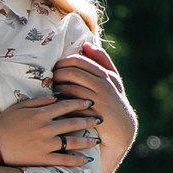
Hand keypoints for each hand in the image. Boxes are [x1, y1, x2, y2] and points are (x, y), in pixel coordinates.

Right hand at [0, 86, 103, 169]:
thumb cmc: (3, 123)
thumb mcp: (19, 106)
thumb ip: (39, 101)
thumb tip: (57, 97)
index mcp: (41, 113)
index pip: (66, 105)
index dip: (80, 103)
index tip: (91, 103)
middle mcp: (46, 128)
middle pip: (73, 123)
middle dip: (89, 120)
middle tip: (100, 119)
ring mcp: (45, 144)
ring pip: (72, 142)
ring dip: (87, 141)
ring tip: (97, 140)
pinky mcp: (42, 159)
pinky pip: (63, 160)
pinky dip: (76, 160)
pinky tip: (86, 160)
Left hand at [48, 45, 136, 161]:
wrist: (122, 128)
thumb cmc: (114, 100)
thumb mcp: (113, 79)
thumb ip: (101, 60)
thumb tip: (86, 44)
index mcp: (105, 74)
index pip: (78, 61)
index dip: (63, 62)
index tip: (56, 67)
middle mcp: (103, 86)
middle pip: (72, 73)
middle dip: (58, 74)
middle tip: (50, 78)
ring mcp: (98, 101)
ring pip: (70, 89)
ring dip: (58, 88)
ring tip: (52, 89)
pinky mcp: (92, 116)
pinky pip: (72, 106)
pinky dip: (62, 103)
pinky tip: (56, 103)